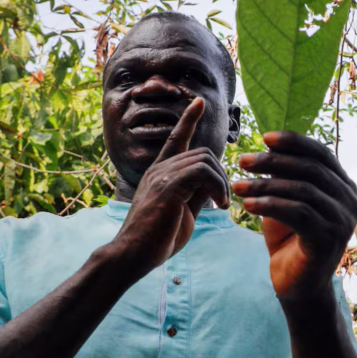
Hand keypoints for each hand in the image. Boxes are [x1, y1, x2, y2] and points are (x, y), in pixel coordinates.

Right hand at [113, 97, 230, 271]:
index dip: (188, 119)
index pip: (175, 138)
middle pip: (202, 152)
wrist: (132, 256)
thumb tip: (214, 185)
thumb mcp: (183, 211)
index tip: (198, 101)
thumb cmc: (156, 239)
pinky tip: (220, 205)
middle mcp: (159, 169)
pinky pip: (202, 172)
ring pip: (204, 160)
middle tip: (225, 200)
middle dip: (222, 174)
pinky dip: (218, 186)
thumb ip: (196, 194)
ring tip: (223, 204)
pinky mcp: (167, 186)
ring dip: (222, 182)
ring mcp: (161, 176)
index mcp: (160, 173)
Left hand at [233, 131, 356, 300]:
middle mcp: (349, 201)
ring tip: (237, 185)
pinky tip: (247, 205)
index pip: (322, 153)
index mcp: (343, 186)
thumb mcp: (286, 201)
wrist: (297, 286)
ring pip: (302, 190)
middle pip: (311, 168)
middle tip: (242, 160)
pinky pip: (298, 213)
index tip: (264, 137)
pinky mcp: (329, 239)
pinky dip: (270, 206)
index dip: (294, 142)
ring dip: (265, 185)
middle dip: (273, 161)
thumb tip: (268, 144)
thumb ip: (285, 177)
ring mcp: (343, 220)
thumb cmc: (290, 240)